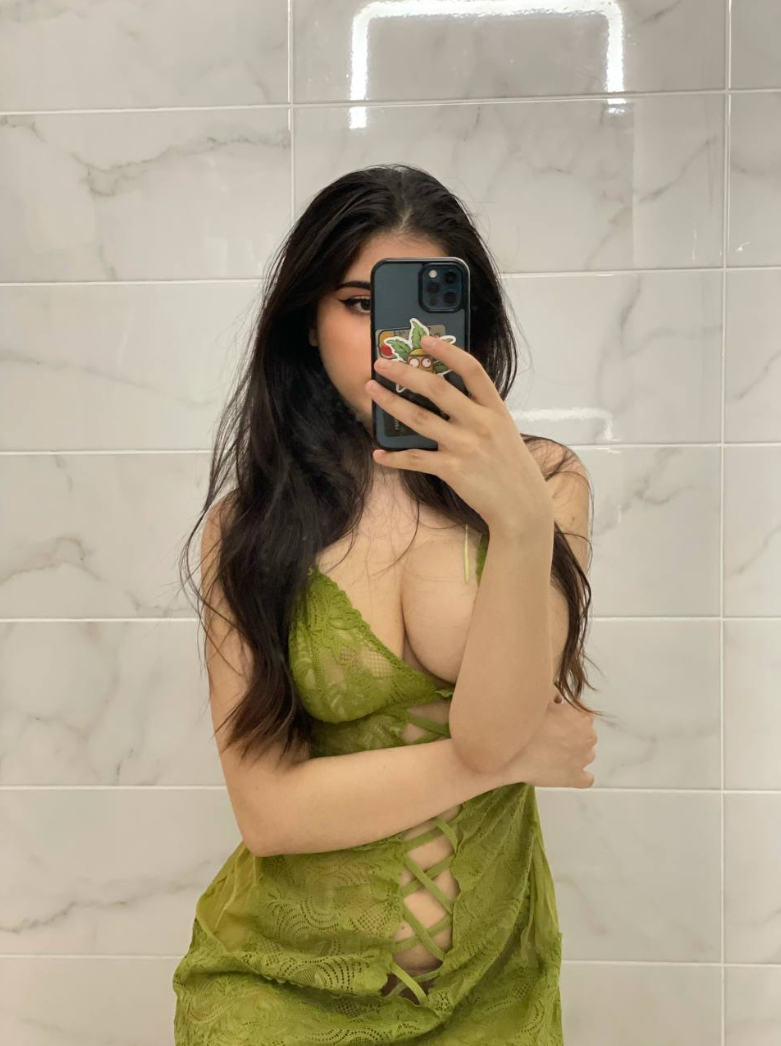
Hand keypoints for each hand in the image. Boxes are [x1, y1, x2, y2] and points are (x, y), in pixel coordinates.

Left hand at [367, 334, 552, 534]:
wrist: (521, 506)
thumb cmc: (512, 467)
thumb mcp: (504, 431)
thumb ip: (480, 412)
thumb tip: (445, 396)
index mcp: (495, 409)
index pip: (471, 370)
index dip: (448, 351)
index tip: (426, 340)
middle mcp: (480, 423)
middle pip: (437, 389)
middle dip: (405, 372)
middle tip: (382, 363)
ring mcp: (464, 446)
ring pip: (419, 418)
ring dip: (390, 403)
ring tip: (371, 390)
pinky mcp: (452, 469)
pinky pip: (415, 458)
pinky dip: (394, 457)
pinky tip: (379, 452)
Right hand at [497, 688, 596, 788]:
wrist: (512, 753)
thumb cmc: (526, 724)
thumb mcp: (540, 700)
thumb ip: (553, 695)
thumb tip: (557, 698)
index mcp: (581, 718)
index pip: (581, 715)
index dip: (567, 717)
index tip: (554, 720)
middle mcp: (588, 738)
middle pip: (585, 734)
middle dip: (572, 734)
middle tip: (550, 736)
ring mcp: (583, 760)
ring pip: (585, 754)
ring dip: (574, 753)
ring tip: (553, 753)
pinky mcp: (576, 778)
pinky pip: (586, 779)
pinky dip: (578, 775)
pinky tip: (564, 770)